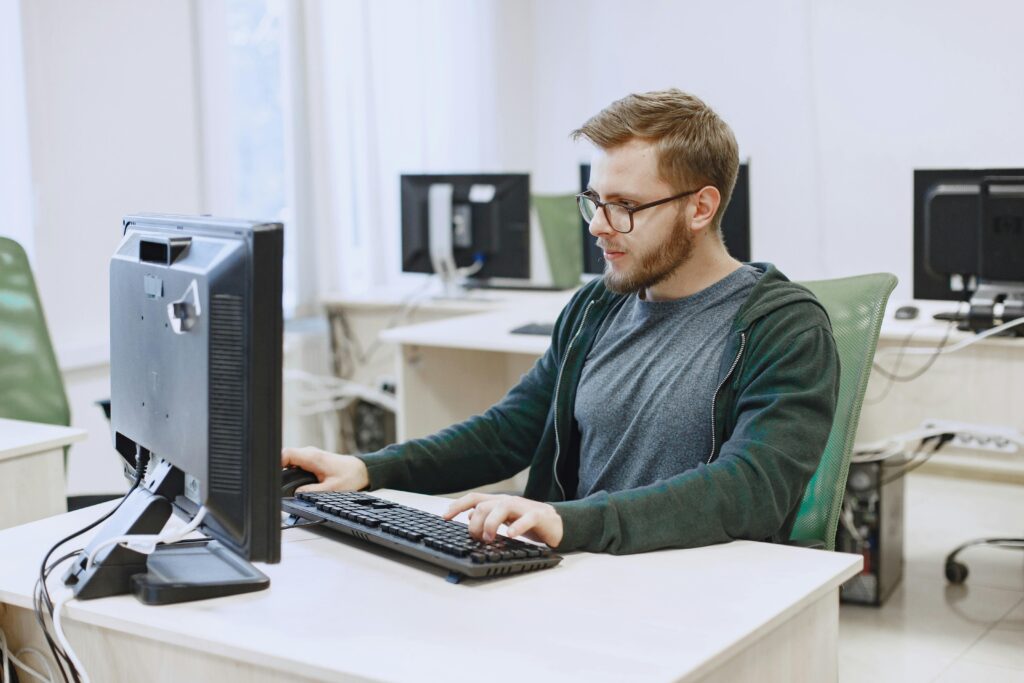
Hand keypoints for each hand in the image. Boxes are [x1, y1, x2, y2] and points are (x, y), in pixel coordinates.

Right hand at [281, 446, 369, 492]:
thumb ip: (311, 492)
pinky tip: (295, 482)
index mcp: (312, 457)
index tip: (272, 477)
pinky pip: (296, 464)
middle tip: (278, 486)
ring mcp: (309, 456)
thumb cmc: (350, 477)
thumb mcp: (331, 489)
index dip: (275, 464)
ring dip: (287, 473)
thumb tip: (296, 494)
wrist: (361, 471)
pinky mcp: (311, 460)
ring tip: (286, 486)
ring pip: (289, 461)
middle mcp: (309, 453)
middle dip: (280, 471)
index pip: (285, 454)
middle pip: (285, 458)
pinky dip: (293, 473)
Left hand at [443, 493, 562, 547]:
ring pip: (502, 507)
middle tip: (477, 538)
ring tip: (488, 538)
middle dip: (475, 522)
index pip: (474, 498)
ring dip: (491, 523)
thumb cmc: (527, 521)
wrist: (556, 523)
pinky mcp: (538, 516)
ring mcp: (523, 507)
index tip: (445, 517)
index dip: (457, 505)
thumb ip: (487, 516)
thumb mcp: (504, 520)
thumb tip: (469, 515)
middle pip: (484, 505)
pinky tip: (510, 535)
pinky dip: (518, 526)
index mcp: (498, 503)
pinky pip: (527, 518)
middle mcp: (508, 502)